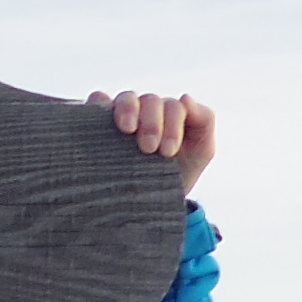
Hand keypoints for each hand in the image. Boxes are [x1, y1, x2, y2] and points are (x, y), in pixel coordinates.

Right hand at [91, 87, 214, 198]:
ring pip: (126, 98)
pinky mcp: (98, 123)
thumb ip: (204, 121)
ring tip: (127, 129)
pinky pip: (97, 101)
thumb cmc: (178, 175)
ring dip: (127, 109)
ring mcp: (123, 114)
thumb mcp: (200, 152)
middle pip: (150, 101)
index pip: (174, 108)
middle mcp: (147, 110)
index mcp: (171, 114)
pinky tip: (99, 122)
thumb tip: (185, 96)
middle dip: (152, 122)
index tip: (167, 152)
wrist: (150, 204)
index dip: (172, 126)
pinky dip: (98, 105)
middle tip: (149, 148)